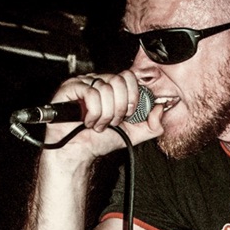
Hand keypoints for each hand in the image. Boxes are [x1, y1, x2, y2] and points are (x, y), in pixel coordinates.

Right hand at [44, 70, 163, 151]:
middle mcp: (99, 82)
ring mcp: (83, 83)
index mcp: (113, 88)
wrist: (80, 152)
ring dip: (105, 115)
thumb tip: (160, 109)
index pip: (129, 76)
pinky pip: (89, 93)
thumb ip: (153, 125)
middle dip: (119, 108)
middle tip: (112, 121)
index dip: (132, 97)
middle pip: (119, 81)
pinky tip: (88, 121)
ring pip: (105, 89)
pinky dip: (93, 113)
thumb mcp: (134, 135)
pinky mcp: (69, 88)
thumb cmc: (100, 141)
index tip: (128, 114)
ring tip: (99, 124)